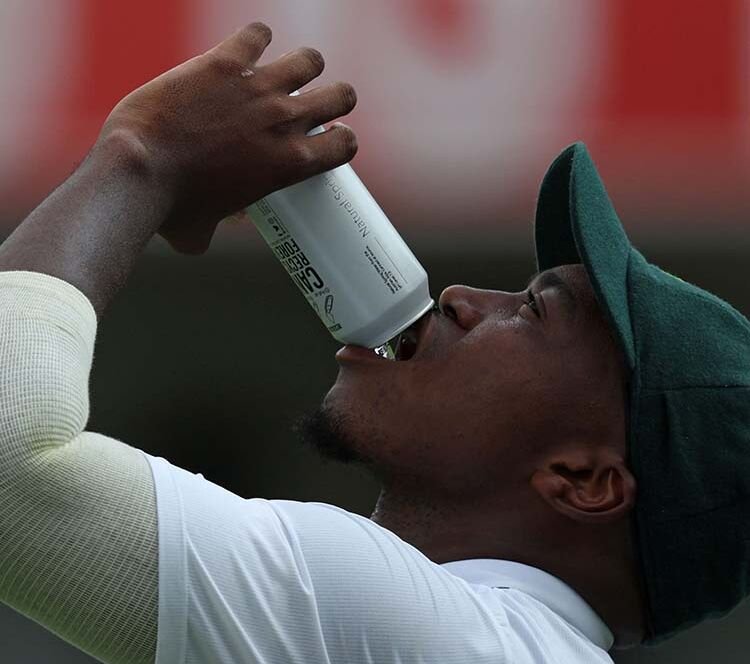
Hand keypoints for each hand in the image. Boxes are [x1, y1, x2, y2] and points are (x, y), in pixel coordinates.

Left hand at [97, 22, 357, 253]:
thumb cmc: (173, 209)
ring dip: (302, 66)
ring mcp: (257, 87)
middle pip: (341, 95)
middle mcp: (284, 121)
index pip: (344, 143)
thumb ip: (227, 221)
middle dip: (333, 98)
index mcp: (290, 164)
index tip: (326, 139)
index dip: (340, 139)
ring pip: (309, 59)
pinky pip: (257, 34)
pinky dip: (255, 39)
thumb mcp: (209, 229)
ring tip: (283, 74)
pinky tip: (244, 49)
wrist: (139, 171)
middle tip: (312, 104)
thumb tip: (225, 219)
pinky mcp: (223, 62)